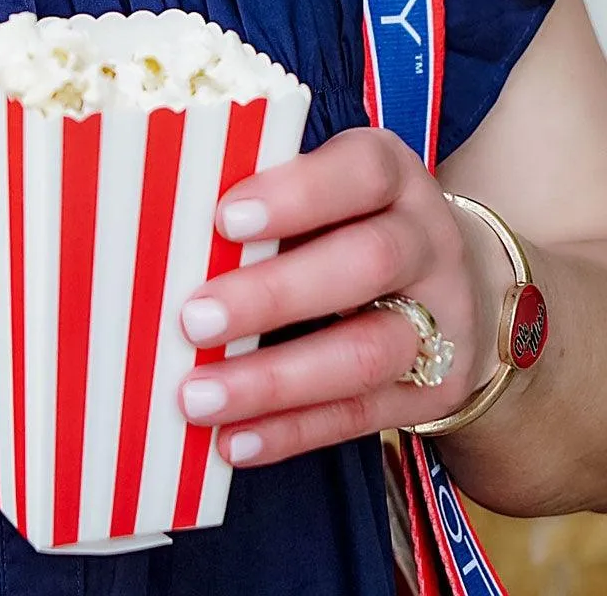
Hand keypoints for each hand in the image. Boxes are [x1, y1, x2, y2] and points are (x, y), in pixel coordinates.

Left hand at [178, 128, 515, 466]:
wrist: (451, 285)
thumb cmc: (349, 221)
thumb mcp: (327, 188)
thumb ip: (266, 197)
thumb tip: (162, 219)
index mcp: (394, 176)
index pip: (362, 172)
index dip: (298, 192)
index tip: (224, 219)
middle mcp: (428, 242)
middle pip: (367, 262)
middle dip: (274, 295)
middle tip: (193, 319)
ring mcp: (441, 320)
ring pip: (367, 352)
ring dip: (275, 380)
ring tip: (198, 396)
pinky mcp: (433, 391)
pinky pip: (362, 416)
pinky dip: (291, 432)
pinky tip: (233, 441)